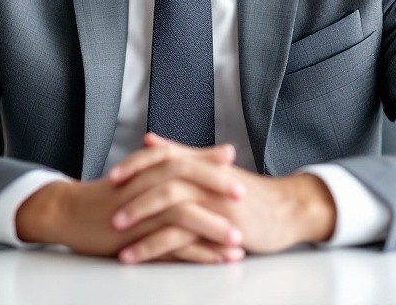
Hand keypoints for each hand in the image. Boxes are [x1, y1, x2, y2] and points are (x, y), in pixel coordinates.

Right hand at [16, 141, 245, 262]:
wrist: (69, 213)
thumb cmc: (111, 195)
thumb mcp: (145, 173)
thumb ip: (181, 162)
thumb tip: (223, 152)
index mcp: (148, 170)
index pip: (184, 161)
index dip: (211, 166)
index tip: (239, 171)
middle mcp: (144, 187)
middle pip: (184, 181)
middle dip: (216, 189)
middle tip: (245, 197)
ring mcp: (138, 213)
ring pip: (180, 216)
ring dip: (211, 228)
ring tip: (237, 239)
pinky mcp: (133, 238)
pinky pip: (168, 246)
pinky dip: (194, 254)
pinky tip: (214, 260)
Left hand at [108, 133, 336, 260]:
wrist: (288, 210)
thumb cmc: (249, 194)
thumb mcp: (214, 170)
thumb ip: (182, 155)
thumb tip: (151, 140)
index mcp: (203, 163)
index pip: (164, 156)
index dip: (137, 164)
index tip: (113, 176)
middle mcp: (207, 178)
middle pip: (162, 178)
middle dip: (132, 194)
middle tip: (107, 208)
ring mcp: (214, 201)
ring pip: (169, 206)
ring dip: (139, 222)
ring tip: (116, 238)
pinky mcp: (221, 225)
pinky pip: (181, 236)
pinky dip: (155, 246)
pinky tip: (136, 256)